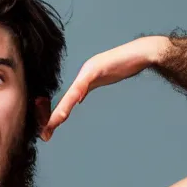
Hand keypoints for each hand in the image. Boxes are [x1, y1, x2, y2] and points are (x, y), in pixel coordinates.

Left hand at [43, 36, 167, 140]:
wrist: (142, 52)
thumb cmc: (124, 64)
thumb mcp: (102, 80)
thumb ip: (87, 88)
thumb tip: (77, 99)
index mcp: (82, 79)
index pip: (65, 100)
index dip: (55, 115)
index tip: (47, 130)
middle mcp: (82, 74)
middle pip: (64, 98)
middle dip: (53, 117)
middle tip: (44, 134)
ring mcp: (88, 70)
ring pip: (70, 94)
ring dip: (60, 110)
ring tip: (51, 124)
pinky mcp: (97, 68)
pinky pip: (83, 83)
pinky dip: (76, 94)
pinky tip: (71, 104)